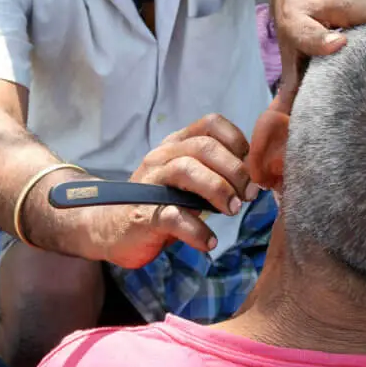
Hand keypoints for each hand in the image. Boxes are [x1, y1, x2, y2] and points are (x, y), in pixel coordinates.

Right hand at [84, 114, 257, 267]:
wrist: (110, 228)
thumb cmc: (160, 203)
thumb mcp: (188, 180)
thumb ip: (214, 171)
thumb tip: (256, 178)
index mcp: (177, 144)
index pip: (211, 123)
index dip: (238, 141)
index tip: (251, 167)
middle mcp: (163, 156)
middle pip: (204, 147)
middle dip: (234, 170)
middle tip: (248, 195)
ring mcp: (151, 183)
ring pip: (187, 170)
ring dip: (218, 191)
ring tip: (233, 211)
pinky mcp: (144, 214)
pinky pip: (173, 216)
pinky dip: (196, 231)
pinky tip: (209, 243)